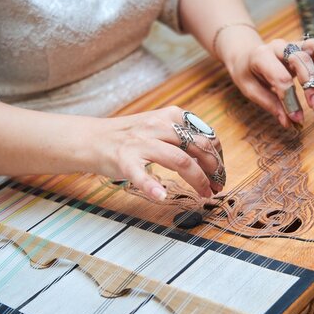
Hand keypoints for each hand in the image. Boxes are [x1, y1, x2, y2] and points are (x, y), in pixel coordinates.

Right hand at [91, 106, 224, 200]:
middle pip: (198, 148)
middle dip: (214, 170)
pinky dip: (151, 186)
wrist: (92, 138)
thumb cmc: (129, 136)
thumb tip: (211, 151)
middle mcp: (158, 126)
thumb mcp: (158, 125)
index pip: (206, 135)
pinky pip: (140, 174)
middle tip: (218, 187)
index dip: (218, 156)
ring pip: (180, 160)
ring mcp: (141, 143)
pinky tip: (161, 196)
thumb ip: (182, 134)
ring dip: (197, 180)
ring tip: (204, 194)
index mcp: (169, 117)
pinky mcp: (124, 160)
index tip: (221, 172)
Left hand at [224, 36, 313, 126]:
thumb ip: (270, 105)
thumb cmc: (248, 74)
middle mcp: (280, 47)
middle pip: (300, 60)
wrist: (245, 55)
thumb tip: (290, 123)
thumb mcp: (250, 90)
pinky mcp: (306, 48)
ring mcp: (295, 45)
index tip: (296, 119)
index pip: (280, 78)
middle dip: (309, 83)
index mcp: (261, 57)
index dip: (290, 100)